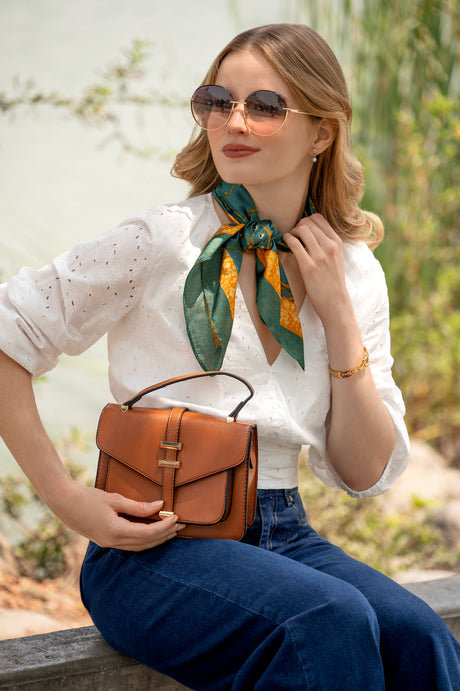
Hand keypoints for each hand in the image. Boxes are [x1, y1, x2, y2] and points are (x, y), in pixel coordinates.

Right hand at [51, 480, 184, 550]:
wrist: (63, 503)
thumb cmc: (88, 497)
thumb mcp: (115, 499)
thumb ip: (138, 506)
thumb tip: (159, 507)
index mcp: (115, 531)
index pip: (148, 534)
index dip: (164, 527)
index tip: (176, 517)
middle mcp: (112, 542)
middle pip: (146, 544)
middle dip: (165, 535)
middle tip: (181, 525)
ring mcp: (108, 544)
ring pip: (139, 547)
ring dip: (156, 539)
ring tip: (171, 530)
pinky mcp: (106, 541)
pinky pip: (130, 544)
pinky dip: (144, 539)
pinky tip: (153, 532)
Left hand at [284, 213, 349, 324]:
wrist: (336, 303)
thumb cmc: (333, 282)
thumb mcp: (336, 258)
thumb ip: (327, 245)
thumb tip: (310, 233)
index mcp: (337, 242)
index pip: (319, 218)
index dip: (306, 221)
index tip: (300, 229)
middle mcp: (330, 246)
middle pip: (308, 222)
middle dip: (297, 226)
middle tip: (293, 235)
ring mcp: (320, 256)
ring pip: (301, 229)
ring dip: (291, 232)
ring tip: (289, 239)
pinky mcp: (308, 266)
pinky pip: (294, 244)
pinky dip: (287, 240)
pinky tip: (285, 243)